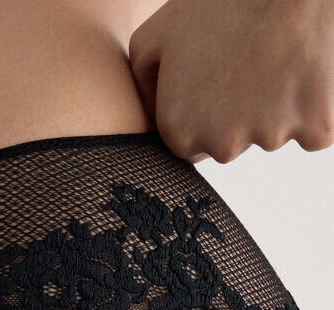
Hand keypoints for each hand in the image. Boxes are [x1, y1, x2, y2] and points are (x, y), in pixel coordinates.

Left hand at [128, 0, 333, 162]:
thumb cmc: (217, 3)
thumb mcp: (153, 39)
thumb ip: (143, 88)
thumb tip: (149, 118)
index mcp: (181, 132)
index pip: (190, 144)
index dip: (202, 110)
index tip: (214, 79)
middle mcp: (222, 146)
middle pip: (228, 145)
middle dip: (235, 114)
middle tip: (244, 63)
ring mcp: (270, 138)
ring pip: (270, 134)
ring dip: (273, 106)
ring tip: (271, 58)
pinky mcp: (315, 129)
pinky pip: (312, 129)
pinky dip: (311, 106)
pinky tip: (301, 70)